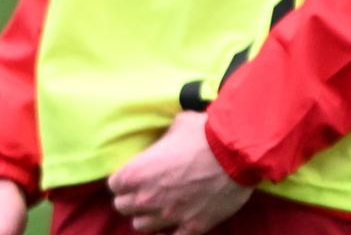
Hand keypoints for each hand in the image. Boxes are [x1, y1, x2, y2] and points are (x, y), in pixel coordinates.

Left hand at [107, 112, 251, 233]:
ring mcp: (169, 216)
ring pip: (141, 226)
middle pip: (123, 207)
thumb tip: (165, 141)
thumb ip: (163, 138)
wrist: (236, 154)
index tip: (132, 176)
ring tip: (157, 207)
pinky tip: (174, 223)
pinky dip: (170, 232)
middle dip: (130, 198)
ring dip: (146, 216)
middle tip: (143, 191)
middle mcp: (147, 198)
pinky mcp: (192, 227)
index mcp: (138, 172)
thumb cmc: (204, 134)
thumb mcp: (176, 125)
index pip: (114, 185)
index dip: (122, 179)